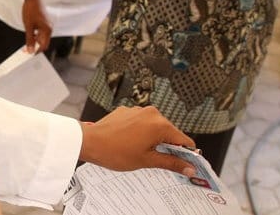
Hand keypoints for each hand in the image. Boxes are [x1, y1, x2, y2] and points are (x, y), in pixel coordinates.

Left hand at [21, 0, 50, 52]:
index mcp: (47, 30)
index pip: (44, 46)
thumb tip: (30, 50)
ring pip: (42, 37)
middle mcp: (49, 28)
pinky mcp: (44, 22)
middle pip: (43, 42)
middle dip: (35, 47)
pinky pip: (41, 32)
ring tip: (26, 44)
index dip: (37, 51)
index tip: (30, 55)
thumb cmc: (31, 10)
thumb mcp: (28, 26)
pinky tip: (29, 35)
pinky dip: (35, 35)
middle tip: (26, 50)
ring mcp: (47, 25)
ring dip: (35, 41)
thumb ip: (29, 39)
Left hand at [80, 106, 197, 175]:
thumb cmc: (115, 152)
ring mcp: (138, 110)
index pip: (184, 140)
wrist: (89, 142)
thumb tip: (190, 168)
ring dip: (153, 139)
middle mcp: (151, 113)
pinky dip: (141, 132)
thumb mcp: (147, 160)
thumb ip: (172, 162)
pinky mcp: (127, 110)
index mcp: (160, 124)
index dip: (186, 153)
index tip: (186, 164)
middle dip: (168, 146)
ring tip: (141, 151)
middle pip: (170, 132)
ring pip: (155, 127)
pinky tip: (131, 142)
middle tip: (160, 161)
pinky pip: (141, 122)